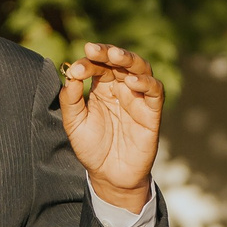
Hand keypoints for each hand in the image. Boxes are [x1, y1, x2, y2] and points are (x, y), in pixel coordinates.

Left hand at [59, 43, 161, 212]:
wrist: (109, 176)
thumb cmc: (92, 149)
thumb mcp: (74, 125)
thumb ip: (71, 101)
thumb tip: (70, 75)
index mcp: (102, 88)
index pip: (98, 66)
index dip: (88, 63)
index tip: (76, 69)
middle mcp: (121, 89)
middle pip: (120, 61)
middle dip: (108, 52)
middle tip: (94, 50)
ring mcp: (138, 99)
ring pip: (141, 69)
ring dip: (129, 59)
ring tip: (115, 57)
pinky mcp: (152, 112)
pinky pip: (155, 91)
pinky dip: (146, 83)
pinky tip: (131, 81)